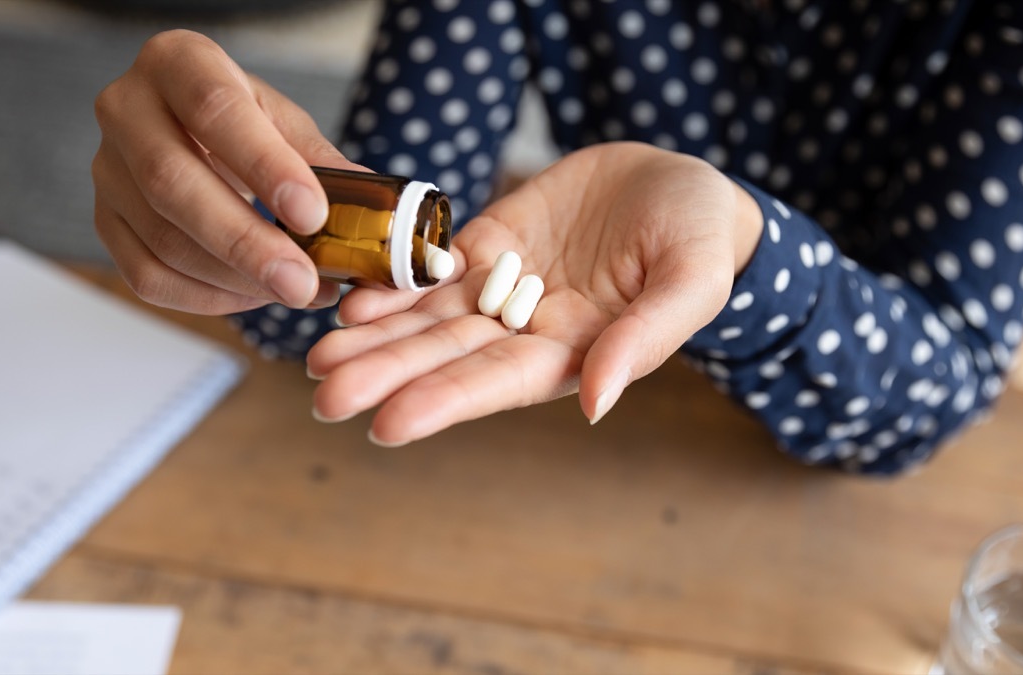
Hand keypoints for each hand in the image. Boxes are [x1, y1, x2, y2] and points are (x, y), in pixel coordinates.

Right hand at [92, 30, 360, 313]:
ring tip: (296, 292)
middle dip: (246, 242)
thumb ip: (322, 163)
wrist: (190, 132)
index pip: (215, 109)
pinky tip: (255, 297)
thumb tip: (374, 212)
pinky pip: (147, 275)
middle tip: (304, 282)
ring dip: (234, 278)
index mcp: (177, 63)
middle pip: (173, 183)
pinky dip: (207, 298)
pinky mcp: (104, 222)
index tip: (312, 214)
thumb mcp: (285, 124)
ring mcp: (105, 170)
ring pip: (161, 239)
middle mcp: (125, 109)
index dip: (265, 166)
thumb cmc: (245, 124)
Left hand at [306, 142, 763, 444]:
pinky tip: (352, 297)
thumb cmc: (702, 238)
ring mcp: (504, 287)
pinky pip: (434, 268)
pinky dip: (394, 282)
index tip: (386, 424)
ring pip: (429, 318)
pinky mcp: (489, 244)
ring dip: (376, 338)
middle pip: (446, 357)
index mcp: (575, 352)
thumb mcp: (692, 282)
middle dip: (387, 375)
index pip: (498, 383)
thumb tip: (595, 404)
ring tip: (320, 355)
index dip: (444, 401)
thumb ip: (644, 340)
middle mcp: (528, 330)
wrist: (681, 183)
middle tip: (324, 393)